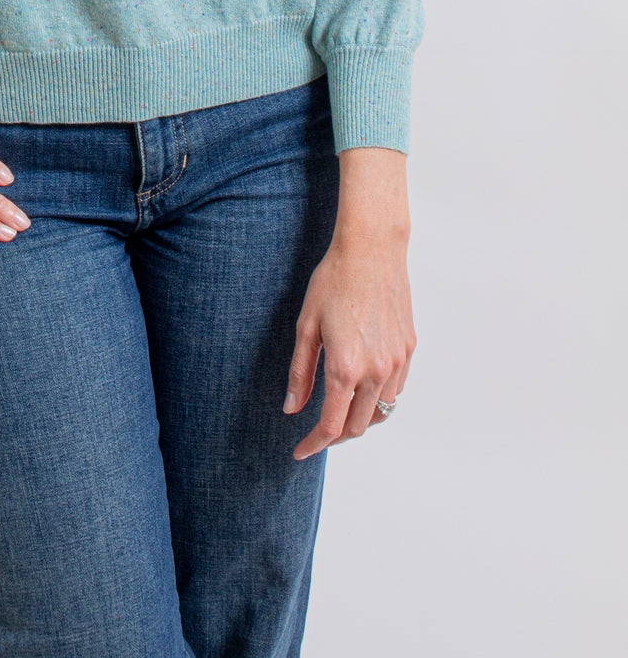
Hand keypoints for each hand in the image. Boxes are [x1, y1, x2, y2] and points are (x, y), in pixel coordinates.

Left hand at [283, 227, 415, 459]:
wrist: (372, 250)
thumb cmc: (333, 282)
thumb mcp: (306, 326)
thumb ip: (300, 373)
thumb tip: (291, 409)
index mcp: (346, 368)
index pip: (331, 425)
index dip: (314, 444)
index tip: (300, 450)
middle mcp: (376, 371)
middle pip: (359, 425)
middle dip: (336, 434)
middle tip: (316, 430)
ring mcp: (397, 362)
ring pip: (381, 411)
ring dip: (360, 419)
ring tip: (340, 411)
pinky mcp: (409, 349)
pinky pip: (395, 389)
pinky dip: (379, 398)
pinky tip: (363, 387)